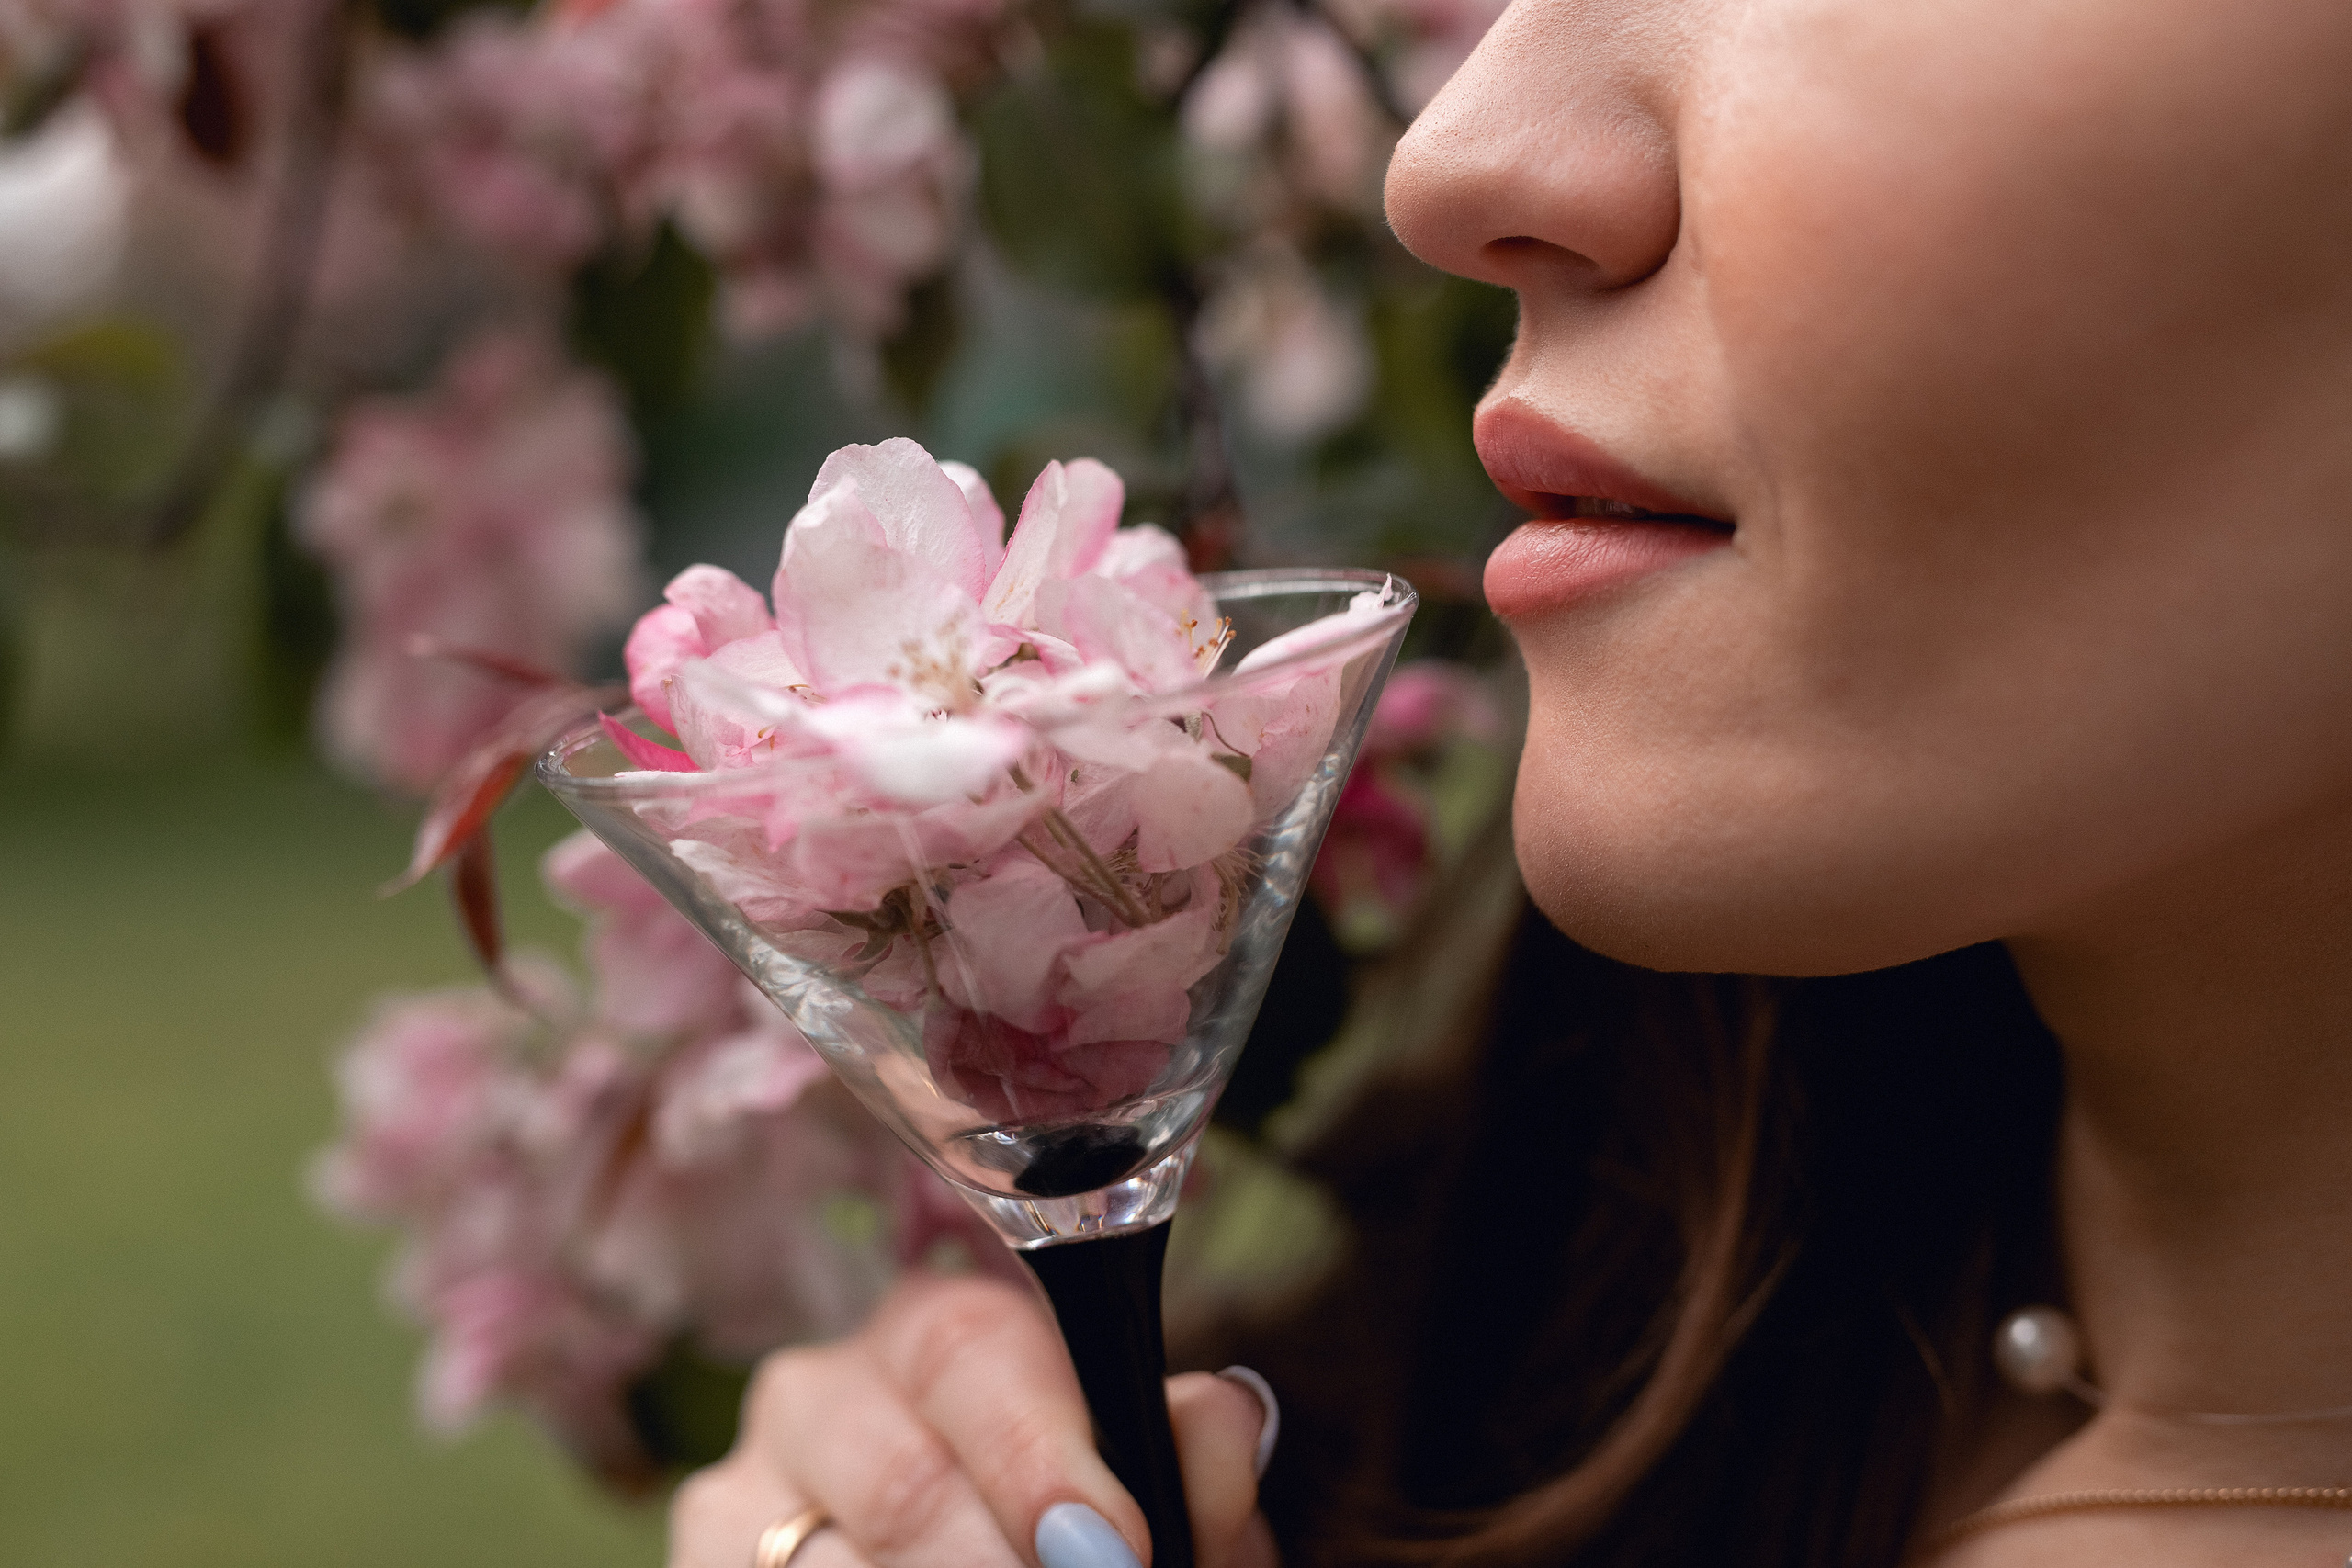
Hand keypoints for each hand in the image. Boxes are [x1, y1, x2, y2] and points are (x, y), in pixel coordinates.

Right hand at [669, 1272, 1280, 1567]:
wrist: (979, 1555)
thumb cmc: (1069, 1540)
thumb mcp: (1148, 1509)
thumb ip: (1191, 1467)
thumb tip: (1231, 1413)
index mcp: (937, 1339)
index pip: (972, 1352)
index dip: (1045, 1454)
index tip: (1117, 1544)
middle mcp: (819, 1396)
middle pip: (904, 1479)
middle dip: (1003, 1563)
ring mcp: (741, 1499)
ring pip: (833, 1562)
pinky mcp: (702, 1566)